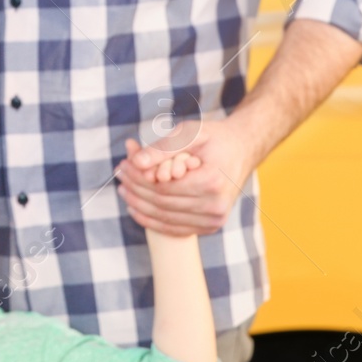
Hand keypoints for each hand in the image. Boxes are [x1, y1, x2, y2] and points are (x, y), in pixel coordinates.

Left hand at [116, 114, 257, 237]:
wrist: (242, 150)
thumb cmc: (214, 138)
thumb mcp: (189, 133)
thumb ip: (163, 148)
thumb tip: (136, 162)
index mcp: (211, 182)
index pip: (163, 187)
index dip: (138, 178)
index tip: (123, 165)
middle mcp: (215, 206)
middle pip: (162, 203)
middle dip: (135, 189)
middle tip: (119, 175)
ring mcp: (214, 221)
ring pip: (165, 218)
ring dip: (139, 205)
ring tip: (122, 189)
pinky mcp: (210, 227)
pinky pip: (174, 228)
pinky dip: (152, 220)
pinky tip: (135, 208)